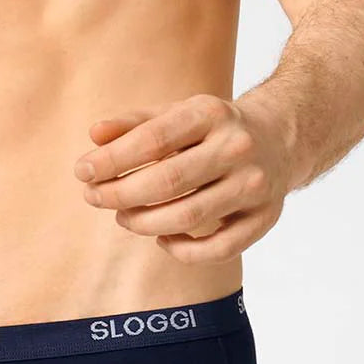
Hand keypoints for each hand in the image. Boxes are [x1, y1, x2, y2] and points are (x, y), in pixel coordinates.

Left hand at [73, 92, 291, 263]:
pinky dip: (182, 250)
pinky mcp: (264, 218)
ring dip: (144, 223)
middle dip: (120, 194)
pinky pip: (218, 248)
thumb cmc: (212, 128)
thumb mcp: (176, 114)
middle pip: (168, 181)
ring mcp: (255, 185)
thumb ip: (133, 125)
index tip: (82, 172)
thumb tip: (93, 135)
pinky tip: (161, 238)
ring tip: (122, 216)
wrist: (282, 137)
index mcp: (211, 114)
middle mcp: (237, 147)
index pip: (152, 140)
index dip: (111, 160)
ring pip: (189, 217)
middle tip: (93, 197)